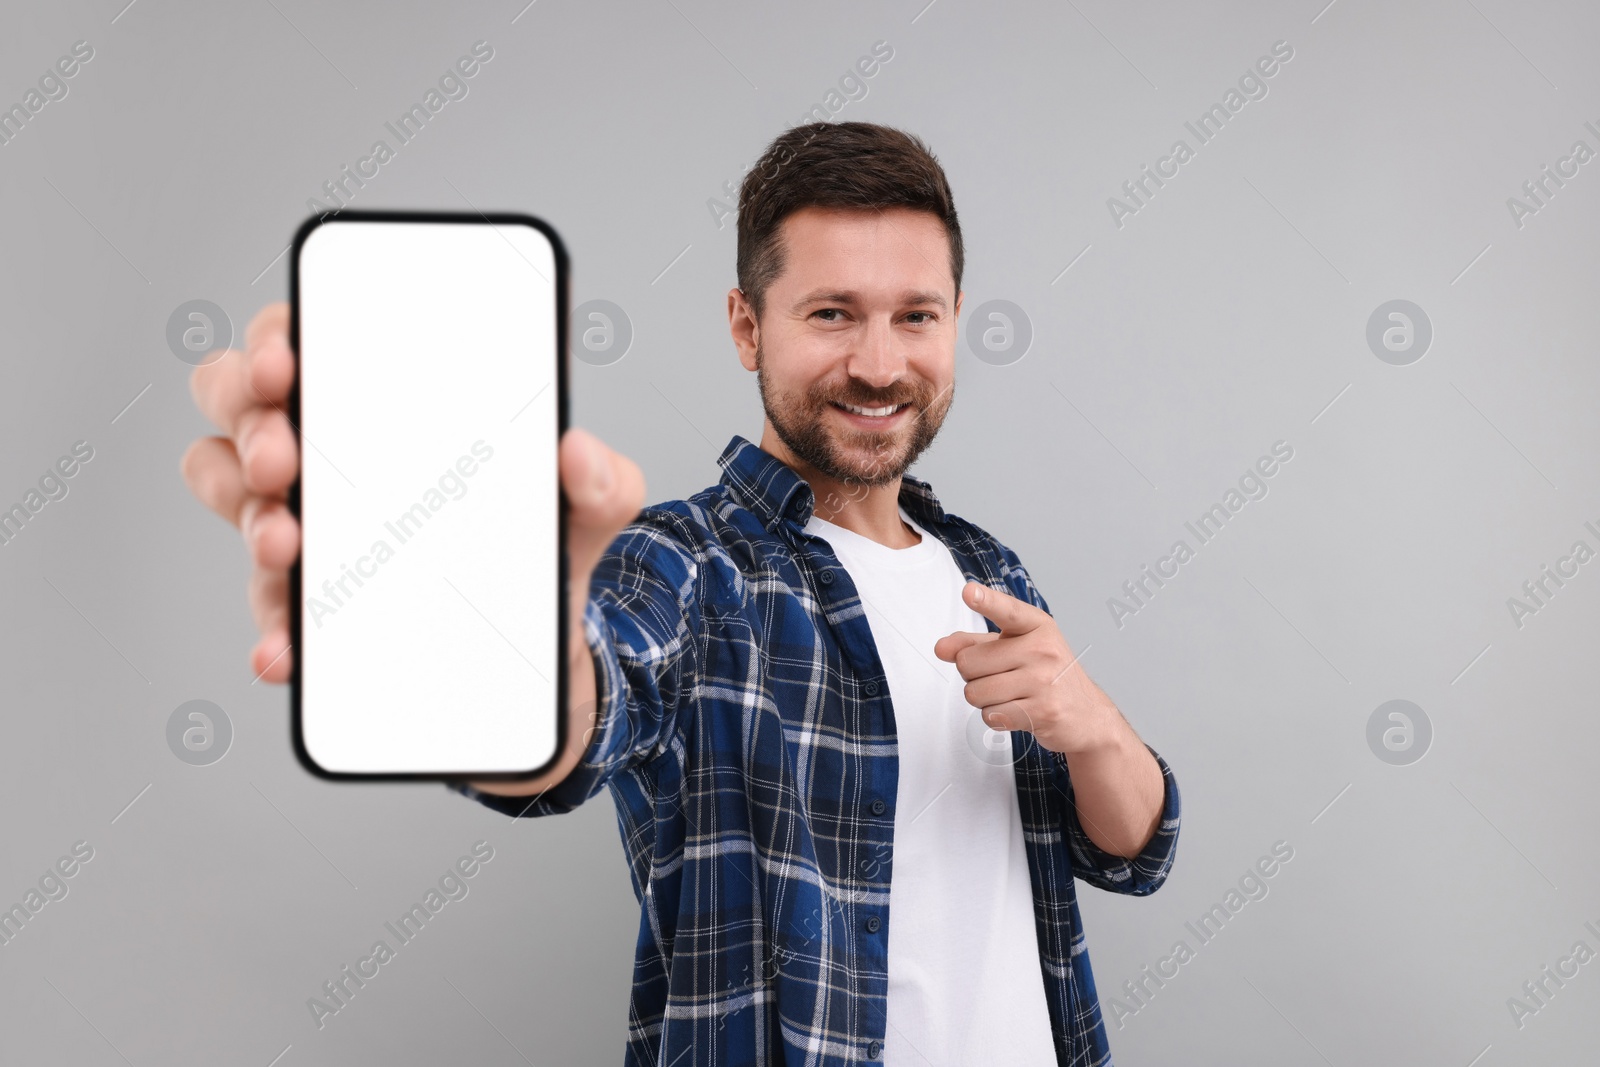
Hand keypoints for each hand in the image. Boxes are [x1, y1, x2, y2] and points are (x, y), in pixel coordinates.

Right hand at [182, 302, 645, 692]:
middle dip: (247, 420)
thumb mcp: (587, 510)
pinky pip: (269, 609)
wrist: (541, 659)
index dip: (276, 336)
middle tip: (287, 456)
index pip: (306, 340)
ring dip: (245, 513)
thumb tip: (579, 453)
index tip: (287, 357)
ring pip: (231, 494)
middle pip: (239, 405)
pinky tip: (288, 647)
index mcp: (387, 407)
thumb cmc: (541, 549)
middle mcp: (333, 455)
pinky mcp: (311, 606)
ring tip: (287, 544)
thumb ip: (602, 480)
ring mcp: (310, 527)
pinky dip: (273, 627)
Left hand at [934, 581, 1115, 755]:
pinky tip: (1016, 711)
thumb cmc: (1045, 675)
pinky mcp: (1043, 711)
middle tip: (998, 676)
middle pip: (969, 662)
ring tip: (1009, 695)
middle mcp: (1042, 649)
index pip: (1007, 611)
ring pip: (975, 692)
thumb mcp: (1014, 648)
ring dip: (983, 699)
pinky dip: (995, 717)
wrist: (1086, 714)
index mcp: (1036, 626)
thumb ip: (974, 643)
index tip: (969, 592)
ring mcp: (1044, 681)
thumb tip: (942, 648)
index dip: (986, 601)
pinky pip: (991, 715)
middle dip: (972, 675)